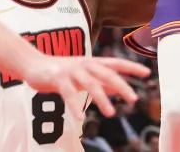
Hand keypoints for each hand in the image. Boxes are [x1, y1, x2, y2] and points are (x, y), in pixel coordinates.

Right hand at [22, 55, 149, 117]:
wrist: (32, 63)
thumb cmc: (60, 71)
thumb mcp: (83, 74)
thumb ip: (99, 80)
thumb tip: (118, 88)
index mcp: (91, 63)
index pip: (115, 63)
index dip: (131, 67)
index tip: (147, 73)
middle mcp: (84, 64)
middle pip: (106, 73)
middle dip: (121, 85)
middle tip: (134, 98)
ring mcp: (70, 71)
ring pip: (89, 83)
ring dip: (101, 98)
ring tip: (111, 113)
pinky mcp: (57, 79)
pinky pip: (68, 94)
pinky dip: (74, 105)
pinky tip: (80, 117)